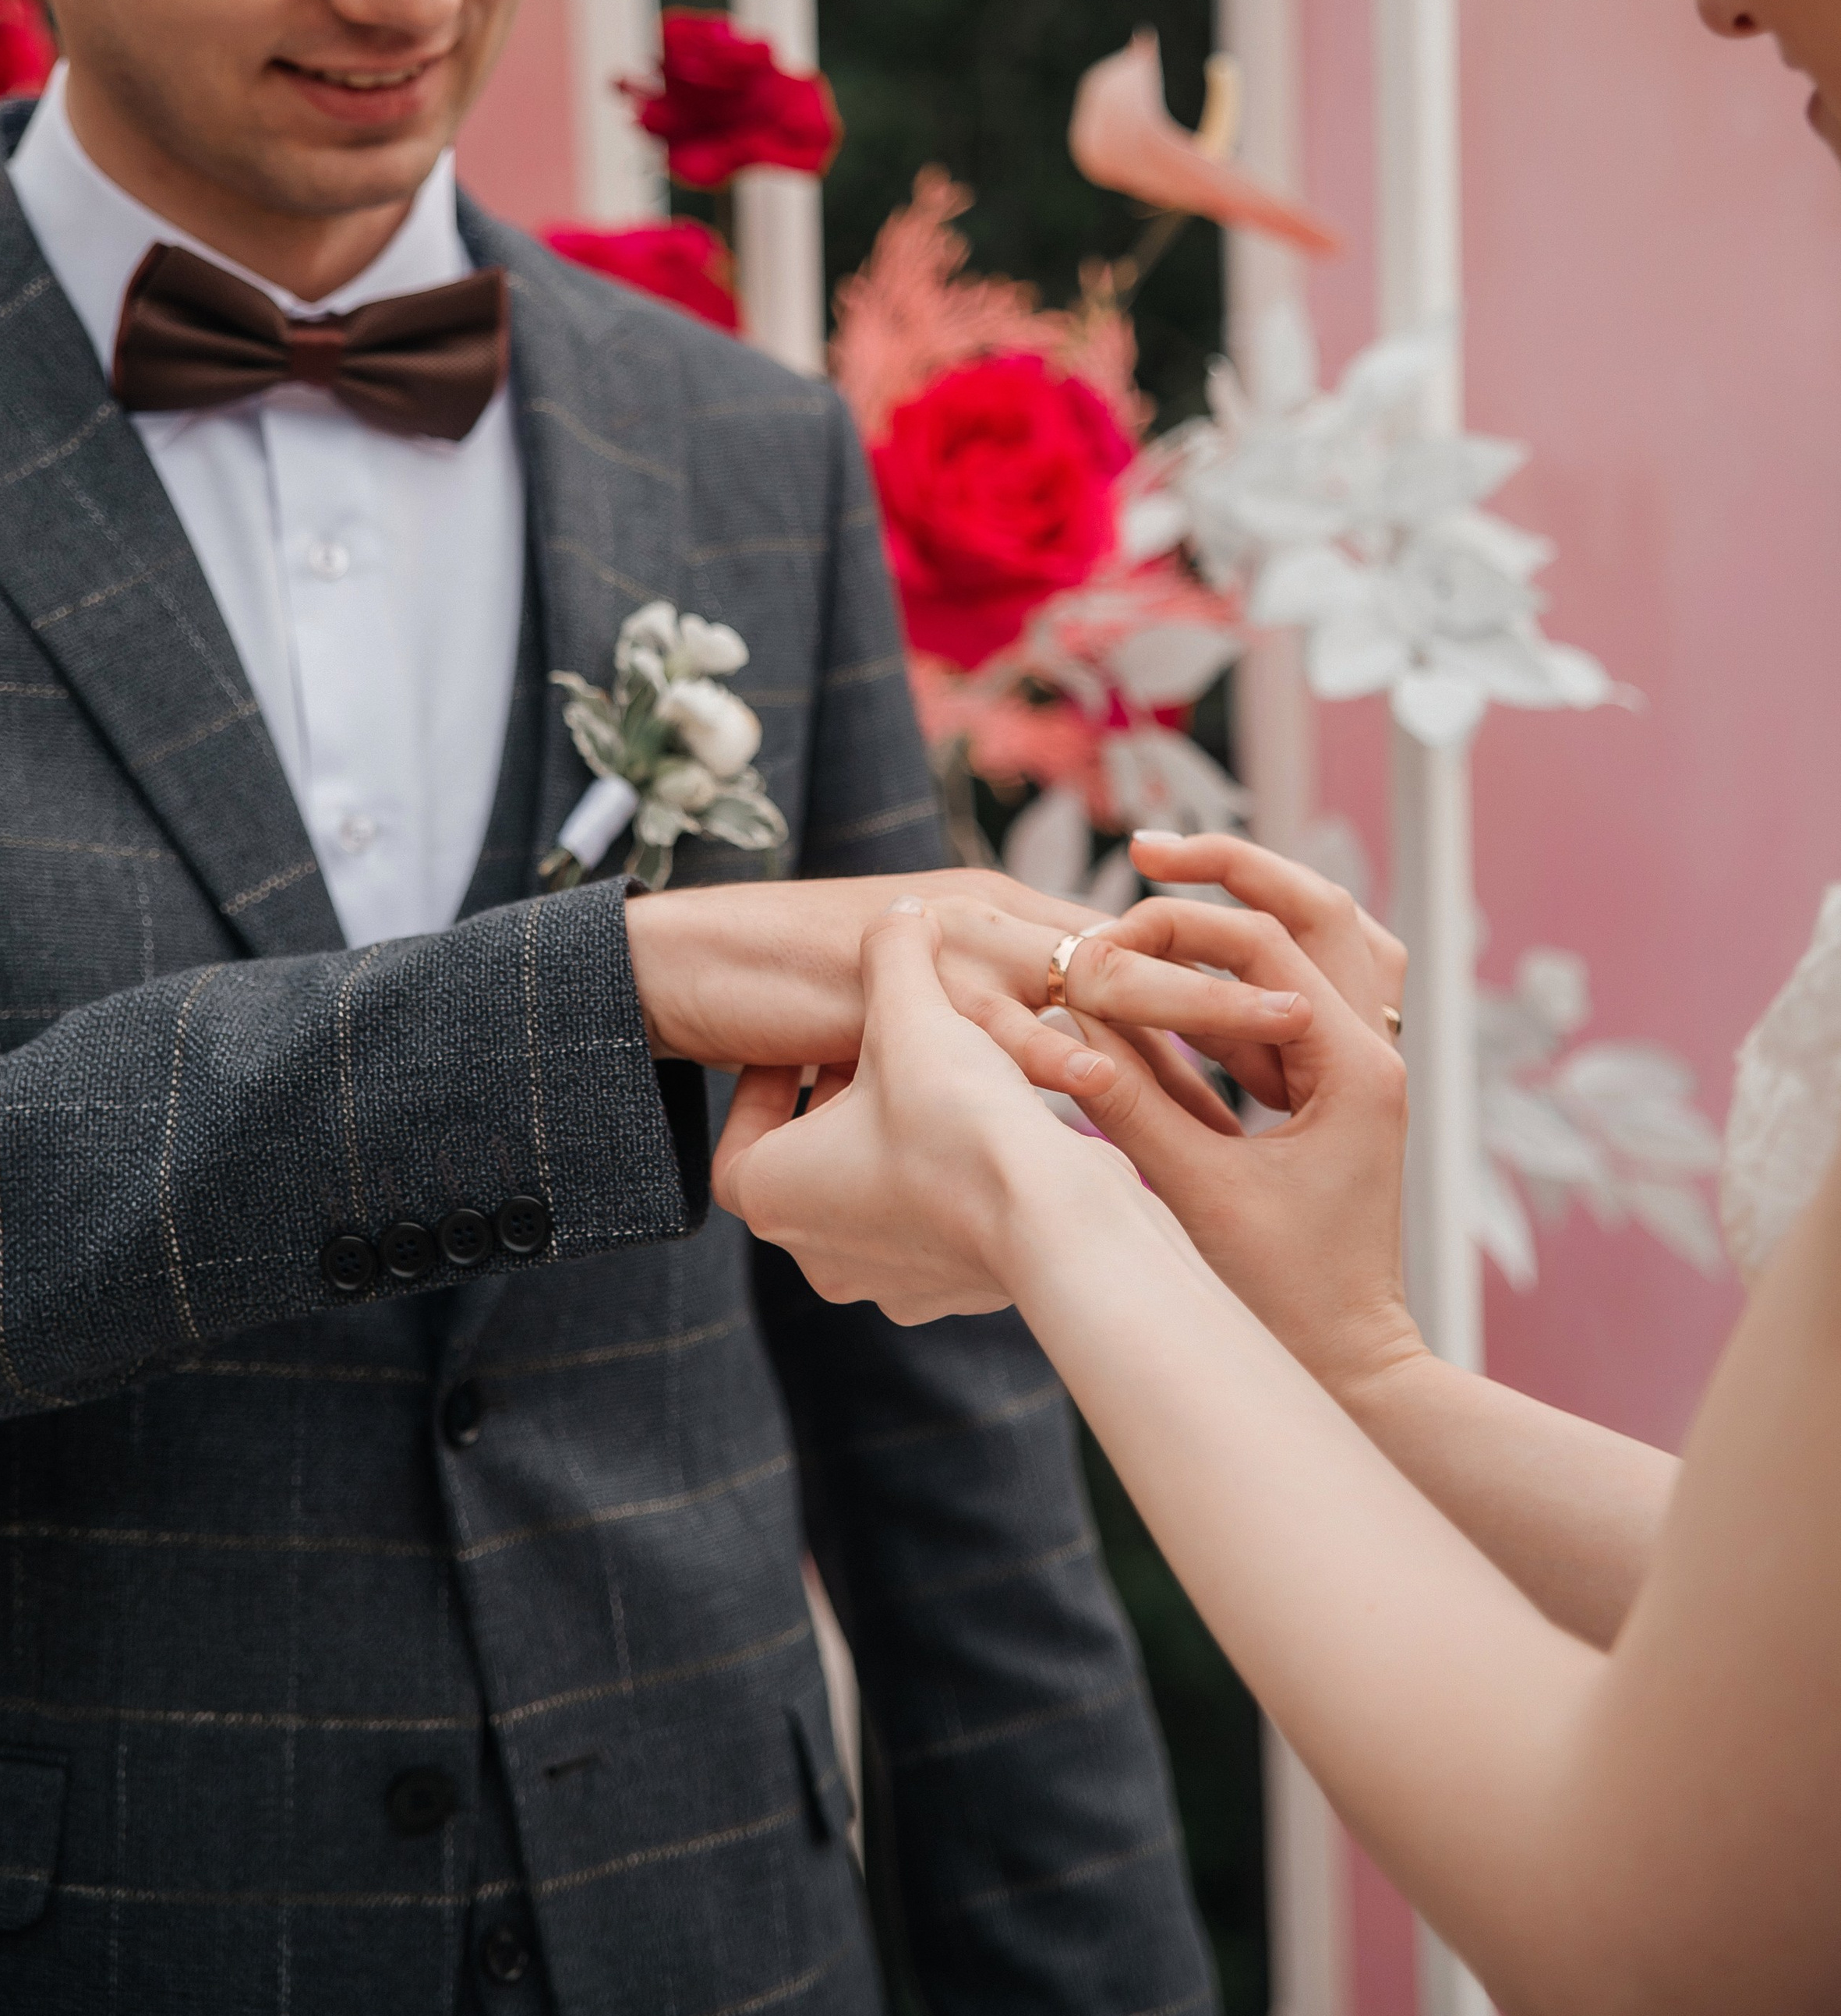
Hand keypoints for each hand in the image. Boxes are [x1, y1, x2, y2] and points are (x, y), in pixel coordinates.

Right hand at [625, 863, 1307, 1108]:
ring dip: (1187, 1016)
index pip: (1133, 954)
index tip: (1292, 1044)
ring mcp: (953, 946)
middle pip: (1139, 957)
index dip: (1212, 997)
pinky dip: (1056, 1058)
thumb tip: (1051, 1051)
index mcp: (1005, 921)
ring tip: (1268, 1052)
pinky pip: (994, 1025)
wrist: (695, 965)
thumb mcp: (913, 1005)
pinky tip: (1107, 1093)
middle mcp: (994, 922)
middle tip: (1320, 1028)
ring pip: (1092, 979)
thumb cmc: (798, 992)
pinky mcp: (907, 991)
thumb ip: (981, 1010)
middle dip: (1231, 994)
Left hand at [712, 901, 1137, 1319]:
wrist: (1054, 1221)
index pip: (740, 1143)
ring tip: (943, 1087)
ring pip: (877, 1199)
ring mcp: (889, 1285)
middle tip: (880, 1056)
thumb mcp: (910, 1012)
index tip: (808, 1049)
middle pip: (814, 1167)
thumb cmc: (955, 1119)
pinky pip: (937, 1229)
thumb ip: (893, 952)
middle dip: (844, 1109)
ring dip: (899, 1143)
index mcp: (775, 1197)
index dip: (770, 1086)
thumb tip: (901, 912)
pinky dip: (952, 1181)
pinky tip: (992, 1131)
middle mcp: (821, 1256)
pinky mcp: (954, 1293)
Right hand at [1050, 836, 1421, 1400]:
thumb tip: (1069, 1018)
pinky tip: (1195, 969)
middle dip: (1233, 869)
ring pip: (1332, 938)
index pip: (1263, 946)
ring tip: (1178, 881)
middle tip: (1149, 849)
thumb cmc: (1281, 1301)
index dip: (1173, 930)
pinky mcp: (1342, 1088)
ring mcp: (1368, 1067)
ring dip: (1258, 904)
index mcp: (1353, 1069)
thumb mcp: (1191, 1194)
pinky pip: (1314, 989)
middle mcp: (1377, 1052)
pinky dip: (1259, 964)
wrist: (1349, 1366)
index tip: (1098, 944)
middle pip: (1319, 908)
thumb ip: (1131, 1098)